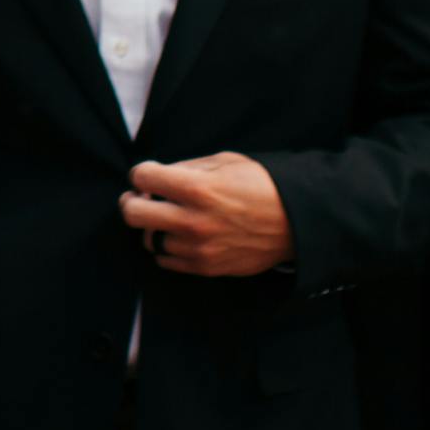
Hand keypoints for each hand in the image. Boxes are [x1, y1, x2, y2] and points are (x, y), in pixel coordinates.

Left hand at [121, 152, 292, 276]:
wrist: (297, 223)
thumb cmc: (263, 186)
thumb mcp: (225, 162)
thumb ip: (187, 168)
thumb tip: (160, 175)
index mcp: (196, 188)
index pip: (142, 178)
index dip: (141, 173)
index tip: (148, 175)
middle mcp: (192, 220)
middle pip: (132, 214)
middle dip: (132, 201)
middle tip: (141, 197)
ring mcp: (198, 248)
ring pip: (148, 239)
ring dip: (152, 226)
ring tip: (166, 218)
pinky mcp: (206, 267)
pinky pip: (166, 260)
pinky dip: (167, 247)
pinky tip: (179, 235)